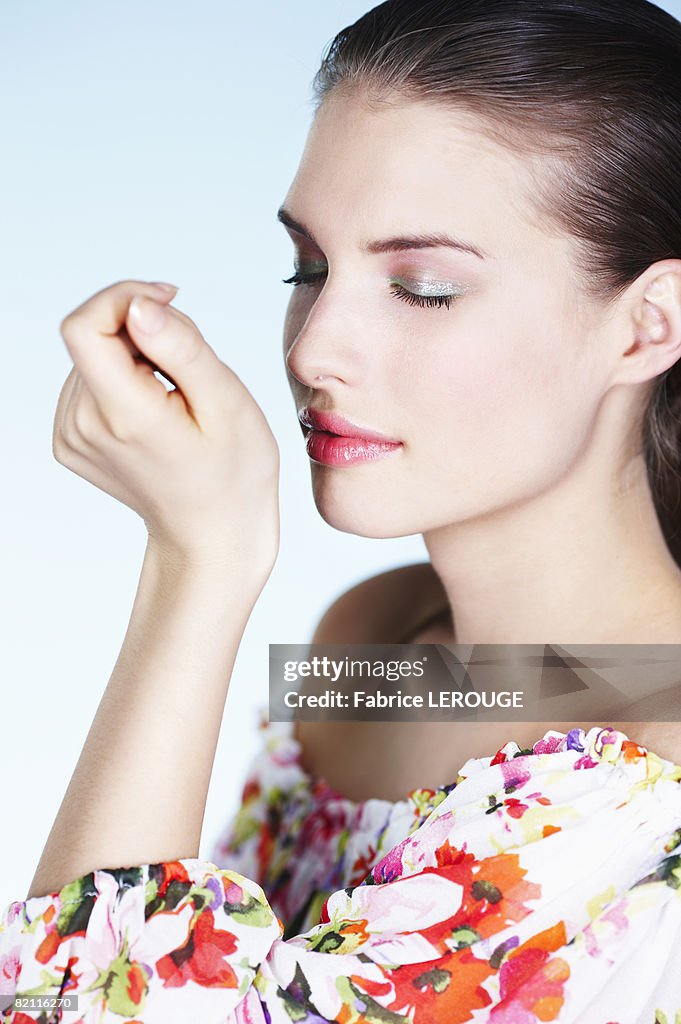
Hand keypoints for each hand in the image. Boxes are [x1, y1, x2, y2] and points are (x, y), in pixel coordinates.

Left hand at [53, 280, 279, 576]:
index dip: (124, 298)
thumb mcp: (226, 402)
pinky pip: (89, 380)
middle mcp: (83, 427)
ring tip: (177, 396)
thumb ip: (181, 347)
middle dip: (141, 331)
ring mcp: (71, 437)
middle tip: (190, 368)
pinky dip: (124, 379)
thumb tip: (139, 306)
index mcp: (124, 416)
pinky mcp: (70, 440)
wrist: (212, 532)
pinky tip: (157, 410)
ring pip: (93, 355)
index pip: (85, 326)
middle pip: (93, 337)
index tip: (168, 303)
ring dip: (135, 356)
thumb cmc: (232, 472)